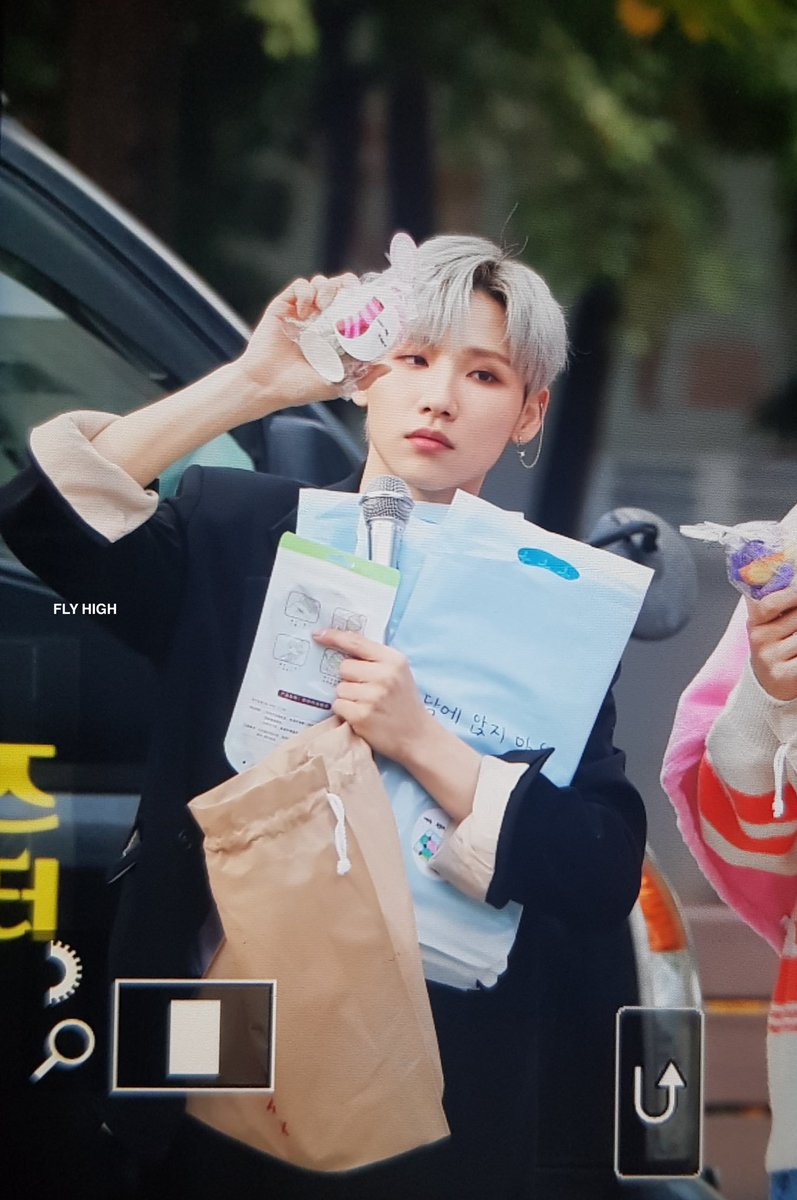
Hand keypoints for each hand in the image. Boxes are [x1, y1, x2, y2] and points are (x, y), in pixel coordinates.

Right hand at [238, 274, 387, 408]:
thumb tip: (388, 366)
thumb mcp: (337, 384)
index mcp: (334, 333)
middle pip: (339, 286)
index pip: (353, 305)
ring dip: (327, 288)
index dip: (362, 298)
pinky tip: (305, 311)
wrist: (267, 386)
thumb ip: (363, 377)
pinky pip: (300, 285)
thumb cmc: (299, 388)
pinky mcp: (284, 306)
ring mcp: (302, 311)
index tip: (367, 304)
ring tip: (325, 306)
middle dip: (346, 285)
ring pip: (320, 282)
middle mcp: (319, 319)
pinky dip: (306, 292)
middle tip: (347, 298)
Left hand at [313, 627, 428, 762]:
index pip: (357, 642)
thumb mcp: (398, 673)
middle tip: (365, 690)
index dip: (334, 636)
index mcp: (393, 660)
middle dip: (349, 678)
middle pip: (344, 667)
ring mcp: (373, 696)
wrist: (416, 736)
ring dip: (347, 697)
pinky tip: (362, 716)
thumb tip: (340, 645)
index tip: (317, 634)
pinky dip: (345, 711)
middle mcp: (384, 675)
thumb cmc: (403, 702)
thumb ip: (375, 659)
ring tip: (366, 705)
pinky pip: (338, 705)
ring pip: (339, 688)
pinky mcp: (361, 715)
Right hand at [746, 584, 796, 700]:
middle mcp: (759, 639)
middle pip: (795, 618)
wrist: (769, 683)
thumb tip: (790, 571)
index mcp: (755, 621)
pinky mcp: (783, 675)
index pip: (770, 604)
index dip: (790, 594)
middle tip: (796, 622)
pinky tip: (796, 652)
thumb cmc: (774, 647)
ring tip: (795, 635)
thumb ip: (775, 602)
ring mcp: (770, 658)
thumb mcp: (768, 623)